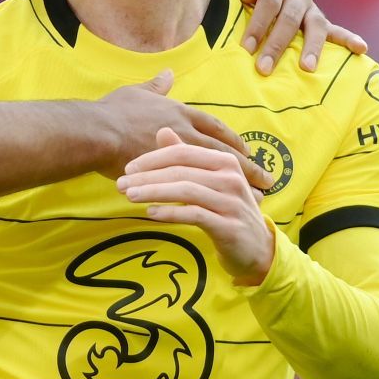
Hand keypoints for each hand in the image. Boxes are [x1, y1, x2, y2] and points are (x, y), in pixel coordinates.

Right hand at [98, 71, 273, 190]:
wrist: (96, 132)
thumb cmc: (112, 111)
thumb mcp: (137, 92)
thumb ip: (156, 86)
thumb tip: (167, 73)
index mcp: (179, 112)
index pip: (215, 127)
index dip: (232, 139)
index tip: (247, 149)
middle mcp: (186, 132)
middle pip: (225, 151)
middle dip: (248, 165)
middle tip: (267, 178)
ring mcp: (179, 154)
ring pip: (218, 170)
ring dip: (241, 184)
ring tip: (259, 197)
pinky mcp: (168, 175)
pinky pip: (198, 188)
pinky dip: (217, 198)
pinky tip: (227, 209)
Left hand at [117, 127, 276, 284]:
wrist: (257, 248)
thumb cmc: (226, 210)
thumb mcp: (208, 180)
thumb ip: (187, 156)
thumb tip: (162, 130)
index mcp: (225, 161)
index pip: (183, 153)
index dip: (153, 158)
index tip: (128, 168)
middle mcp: (231, 177)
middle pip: (181, 171)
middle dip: (147, 177)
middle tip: (120, 184)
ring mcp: (232, 202)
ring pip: (186, 191)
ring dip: (153, 192)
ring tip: (129, 196)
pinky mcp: (229, 226)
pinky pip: (194, 214)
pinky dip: (170, 213)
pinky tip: (151, 213)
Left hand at [221, 0, 366, 74]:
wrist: (246, 0)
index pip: (268, 2)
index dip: (257, 24)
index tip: (246, 48)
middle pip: (290, 18)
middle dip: (277, 44)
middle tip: (264, 68)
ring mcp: (311, 9)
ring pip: (315, 26)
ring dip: (312, 47)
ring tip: (307, 67)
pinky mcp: (320, 24)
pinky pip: (337, 32)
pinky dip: (349, 39)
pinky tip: (361, 48)